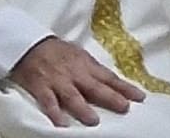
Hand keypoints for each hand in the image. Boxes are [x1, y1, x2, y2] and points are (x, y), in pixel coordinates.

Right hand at [11, 37, 144, 126]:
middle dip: (110, 97)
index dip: (124, 87)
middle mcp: (73, 73)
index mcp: (84, 64)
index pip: (108, 77)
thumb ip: (93, 70)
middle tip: (124, 107)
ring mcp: (57, 80)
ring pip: (72, 95)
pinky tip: (61, 124)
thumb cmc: (56, 52)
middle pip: (94, 86)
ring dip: (82, 107)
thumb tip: (114, 83)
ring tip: (93, 120)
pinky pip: (48, 101)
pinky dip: (54, 112)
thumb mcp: (78, 56)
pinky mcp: (41, 86)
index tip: (140, 97)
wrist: (29, 44)